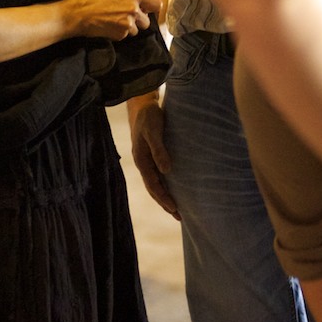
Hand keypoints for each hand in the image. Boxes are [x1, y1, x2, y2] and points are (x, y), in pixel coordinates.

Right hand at [65, 0, 162, 40]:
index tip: (147, 9)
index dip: (153, 7)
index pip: (157, 3)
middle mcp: (134, 11)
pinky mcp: (121, 35)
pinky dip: (119, 33)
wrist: (78, 14)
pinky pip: (125, 35)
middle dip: (138, 21)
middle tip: (126, 17)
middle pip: (147, 21)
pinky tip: (109, 26)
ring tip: (115, 21)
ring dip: (128, 28)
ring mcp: (128, 24)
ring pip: (136, 30)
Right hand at [128, 99, 177, 218]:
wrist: (142, 104)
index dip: (164, 199)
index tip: (175, 210)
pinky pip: (158, 176)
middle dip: (166, 203)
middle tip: (180, 217)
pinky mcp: (152, 155)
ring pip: (156, 184)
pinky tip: (174, 189)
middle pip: (154, 189)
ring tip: (177, 209)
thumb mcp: (154, 131)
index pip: (154, 186)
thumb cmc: (150, 116)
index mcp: (142, 160)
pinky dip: (166, 186)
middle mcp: (143, 163)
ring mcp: (147, 160)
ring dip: (166, 197)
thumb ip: (159, 150)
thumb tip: (167, 170)